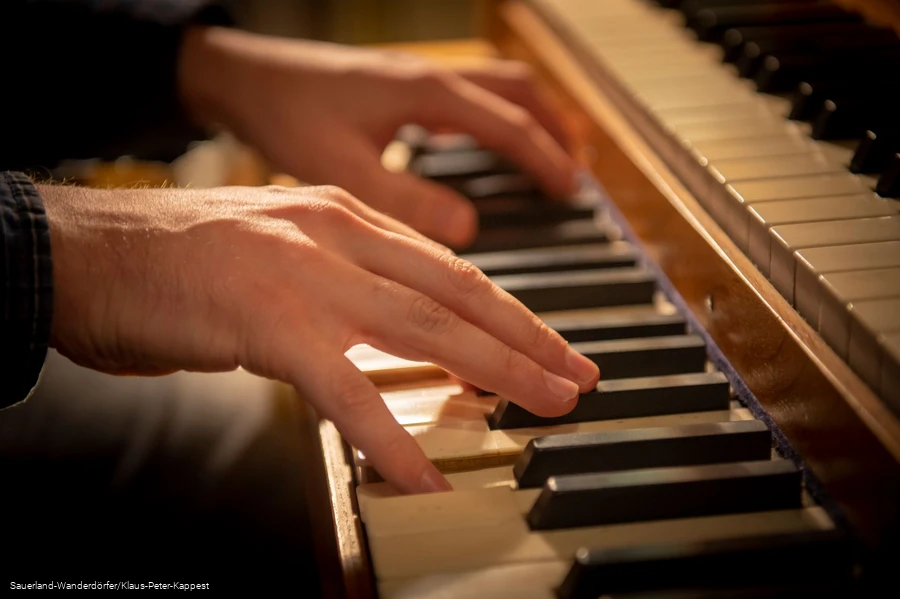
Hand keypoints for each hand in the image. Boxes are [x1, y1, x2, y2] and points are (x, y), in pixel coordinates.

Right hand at [41, 184, 598, 493]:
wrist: (86, 251)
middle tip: (575, 377)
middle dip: (526, 339)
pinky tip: (425, 476)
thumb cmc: (178, 261)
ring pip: (425, 328)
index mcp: (343, 217)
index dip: (508, 309)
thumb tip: (398, 334)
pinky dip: (391, 437)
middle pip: (457, 293)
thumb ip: (344, 286)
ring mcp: (305, 275)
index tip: (549, 343)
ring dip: (494, 371)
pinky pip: (345, 390)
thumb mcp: (281, 254)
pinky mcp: (266, 323)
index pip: (448, 268)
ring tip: (541, 407)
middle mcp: (336, 234)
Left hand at [178, 27, 576, 246]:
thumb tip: (466, 228)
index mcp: (429, 94)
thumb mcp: (343, 169)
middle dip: (557, 133)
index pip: (511, 128)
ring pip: (500, 88)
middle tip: (580, 173)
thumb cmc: (285, 117)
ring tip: (557, 154)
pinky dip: (499, 116)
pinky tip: (492, 143)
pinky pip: (472, 93)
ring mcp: (420, 76)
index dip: (547, 162)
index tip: (573, 193)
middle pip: (520, 96)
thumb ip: (405, 200)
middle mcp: (433, 77)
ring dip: (534, 118)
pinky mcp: (403, 85)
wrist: (243, 77)